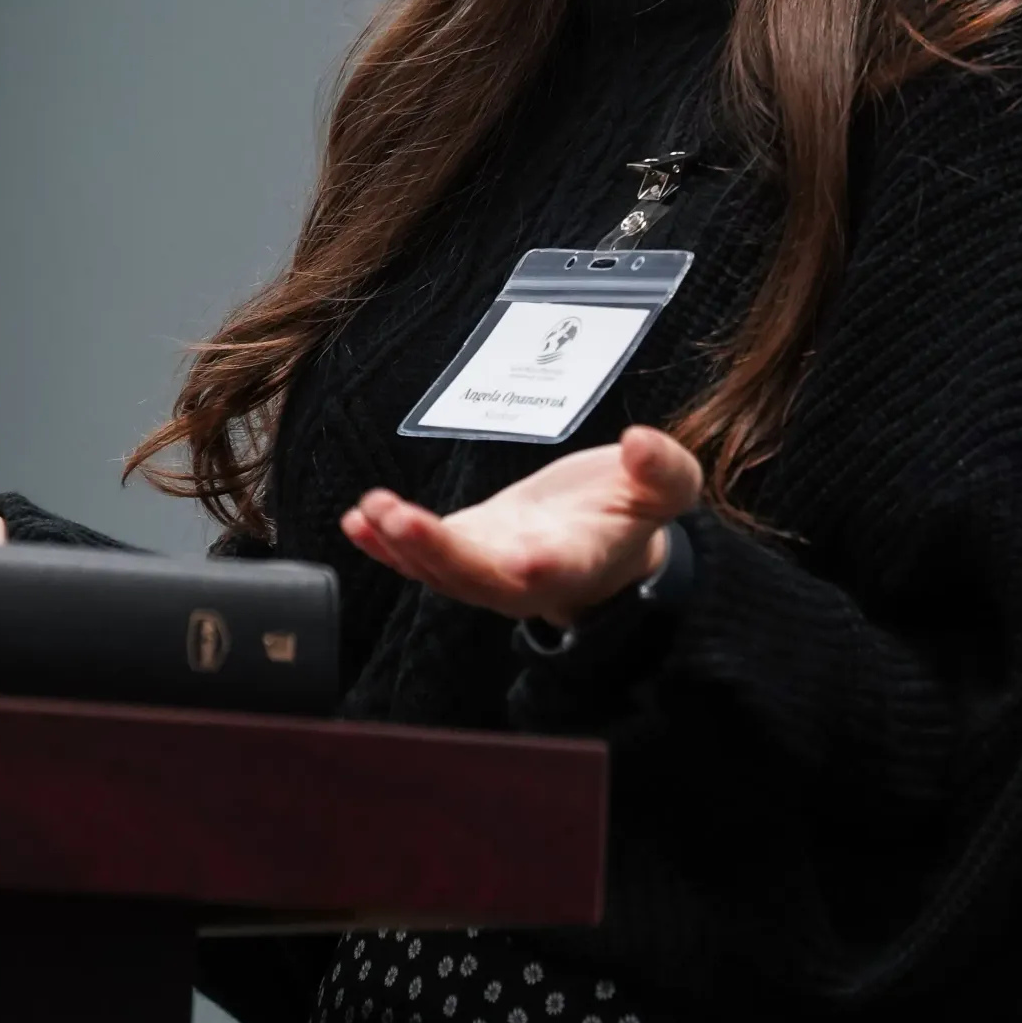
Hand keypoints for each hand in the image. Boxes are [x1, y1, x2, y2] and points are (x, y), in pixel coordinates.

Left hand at [339, 424, 699, 628]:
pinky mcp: (462, 549)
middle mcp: (528, 577)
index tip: (525, 558)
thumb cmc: (633, 508)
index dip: (539, 567)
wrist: (604, 533)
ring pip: (441, 570)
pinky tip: (357, 522)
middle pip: (479, 578)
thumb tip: (643, 443)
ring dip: (402, 543)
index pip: (558, 570)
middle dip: (439, 552)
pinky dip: (385, 543)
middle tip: (401, 518)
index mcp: (580, 562)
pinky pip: (419, 557)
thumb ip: (662, 470)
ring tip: (372, 509)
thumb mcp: (665, 486)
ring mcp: (489, 567)